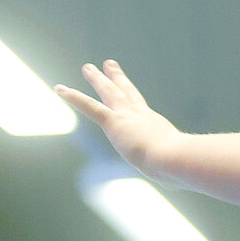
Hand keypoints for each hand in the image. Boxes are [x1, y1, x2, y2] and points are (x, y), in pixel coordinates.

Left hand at [55, 60, 184, 180]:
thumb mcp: (176, 167)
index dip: (134, 99)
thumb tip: (178, 176)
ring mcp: (127, 117)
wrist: (175, 158)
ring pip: (109, 93)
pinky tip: (59, 89)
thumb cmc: (180, 167)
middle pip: (127, 93)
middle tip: (109, 64)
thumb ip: (172, 168)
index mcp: (156, 127)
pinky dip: (74, 97)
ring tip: (87, 67)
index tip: (129, 88)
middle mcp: (142, 117)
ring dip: (97, 79)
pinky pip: (90, 107)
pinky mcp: (114, 123)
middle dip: (117, 78)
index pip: (143, 110)